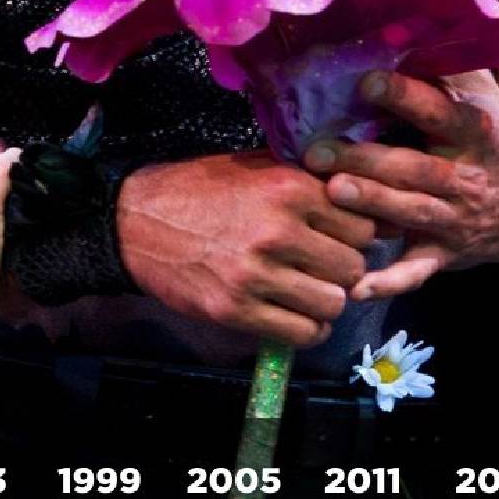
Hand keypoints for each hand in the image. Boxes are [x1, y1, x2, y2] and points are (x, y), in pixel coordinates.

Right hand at [117, 151, 377, 346]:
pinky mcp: (236, 310)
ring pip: (333, 304)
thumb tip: (363, 196)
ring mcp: (256, 275)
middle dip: (341, 271)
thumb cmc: (199, 190)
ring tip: (305, 291)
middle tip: (319, 267)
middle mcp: (277, 231)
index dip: (353, 235)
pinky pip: (302, 333)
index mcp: (286, 189)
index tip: (336, 238)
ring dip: (324, 302)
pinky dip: (304, 328)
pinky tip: (290, 313)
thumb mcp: (253, 166)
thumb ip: (306, 178)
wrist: (136, 222)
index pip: (362, 226)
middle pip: (352, 268)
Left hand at [302, 69, 498, 300]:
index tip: (367, 83)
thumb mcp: (484, 99)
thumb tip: (400, 25)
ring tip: (333, 194)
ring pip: (413, 213)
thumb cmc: (495, 139)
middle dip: (368, 160)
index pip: (441, 111)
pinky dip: (388, 281)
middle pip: (416, 168)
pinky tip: (355, 287)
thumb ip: (445, 66)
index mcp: (476, 131)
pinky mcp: (445, 253)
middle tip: (320, 151)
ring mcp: (457, 219)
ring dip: (373, 206)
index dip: (406, 97)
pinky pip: (417, 270)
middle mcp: (468, 176)